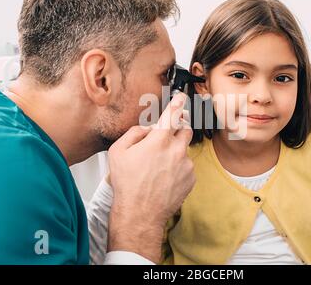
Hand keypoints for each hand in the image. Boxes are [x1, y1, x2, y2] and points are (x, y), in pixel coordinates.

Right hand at [107, 93, 194, 262]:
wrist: (140, 213)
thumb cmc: (128, 184)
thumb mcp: (118, 151)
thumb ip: (135, 132)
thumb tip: (147, 129)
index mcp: (159, 140)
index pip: (173, 114)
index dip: (178, 102)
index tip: (182, 97)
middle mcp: (176, 150)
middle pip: (185, 129)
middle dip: (178, 128)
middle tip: (167, 136)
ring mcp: (186, 165)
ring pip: (185, 149)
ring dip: (176, 151)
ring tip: (159, 166)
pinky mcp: (191, 178)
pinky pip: (187, 166)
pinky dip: (179, 167)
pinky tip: (165, 177)